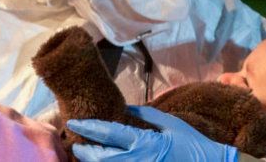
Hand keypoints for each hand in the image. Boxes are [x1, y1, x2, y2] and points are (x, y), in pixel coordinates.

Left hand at [67, 105, 238, 161]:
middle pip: (100, 158)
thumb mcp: (171, 124)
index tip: (74, 123)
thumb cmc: (192, 145)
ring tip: (85, 155)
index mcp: (144, 142)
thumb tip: (127, 109)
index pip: (108, 133)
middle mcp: (137, 161)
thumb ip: (146, 115)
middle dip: (85, 151)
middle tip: (76, 144)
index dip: (88, 128)